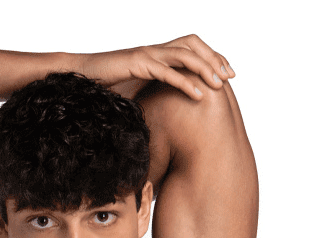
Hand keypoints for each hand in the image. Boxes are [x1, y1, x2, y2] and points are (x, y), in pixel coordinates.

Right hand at [81, 36, 234, 100]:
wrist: (80, 78)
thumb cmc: (105, 88)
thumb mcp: (136, 94)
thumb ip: (153, 97)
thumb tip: (167, 118)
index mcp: (157, 55)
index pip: (191, 48)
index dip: (211, 57)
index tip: (227, 74)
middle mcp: (155, 50)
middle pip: (193, 45)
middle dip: (214, 59)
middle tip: (230, 76)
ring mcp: (147, 55)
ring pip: (184, 55)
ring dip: (204, 68)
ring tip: (219, 84)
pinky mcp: (137, 63)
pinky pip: (166, 71)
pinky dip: (184, 82)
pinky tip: (198, 94)